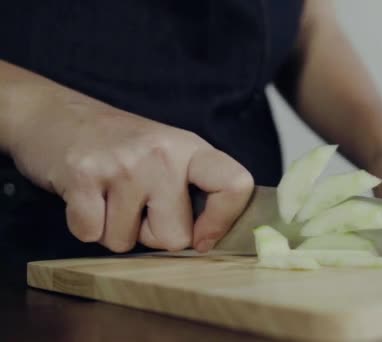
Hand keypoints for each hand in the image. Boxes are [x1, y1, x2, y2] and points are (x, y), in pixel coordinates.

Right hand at [10, 87, 252, 252]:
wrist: (56, 114)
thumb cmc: (120, 145)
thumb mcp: (169, 154)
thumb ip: (193, 190)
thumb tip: (209, 240)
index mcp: (191, 148)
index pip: (235, 185)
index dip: (224, 220)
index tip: (204, 238)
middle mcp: (162, 153)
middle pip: (174, 238)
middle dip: (151, 235)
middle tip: (135, 205)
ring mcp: (123, 164)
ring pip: (126, 242)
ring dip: (114, 229)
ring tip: (107, 195)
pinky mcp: (83, 176)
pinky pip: (92, 235)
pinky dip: (85, 226)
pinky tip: (85, 197)